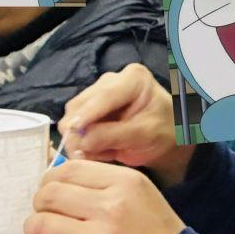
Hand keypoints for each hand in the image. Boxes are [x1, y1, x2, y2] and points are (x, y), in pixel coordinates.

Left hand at [25, 160, 186, 233]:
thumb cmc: (156, 232)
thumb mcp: (140, 193)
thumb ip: (104, 184)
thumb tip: (57, 181)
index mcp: (124, 183)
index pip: (69, 170)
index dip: (50, 180)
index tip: (49, 191)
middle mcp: (110, 207)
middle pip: (49, 194)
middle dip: (39, 204)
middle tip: (44, 214)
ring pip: (40, 225)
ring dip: (35, 230)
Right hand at [62, 63, 191, 182]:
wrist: (163, 138)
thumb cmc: (162, 133)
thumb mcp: (145, 134)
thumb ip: (114, 135)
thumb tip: (81, 140)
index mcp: (134, 79)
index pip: (105, 95)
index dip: (87, 113)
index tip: (74, 130)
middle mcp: (110, 81)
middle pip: (80, 106)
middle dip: (81, 132)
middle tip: (94, 154)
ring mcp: (95, 94)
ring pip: (71, 118)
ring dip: (81, 139)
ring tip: (105, 151)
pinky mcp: (85, 109)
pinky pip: (71, 128)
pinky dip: (82, 141)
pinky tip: (101, 148)